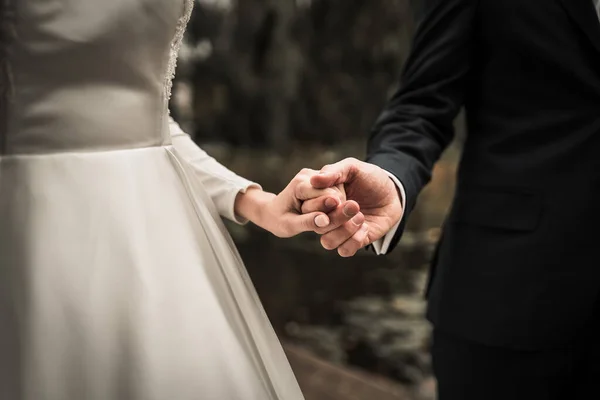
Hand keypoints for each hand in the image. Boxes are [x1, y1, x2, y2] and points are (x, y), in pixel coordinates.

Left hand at [235, 168, 359, 237]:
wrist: (272, 212)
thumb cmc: (278, 220)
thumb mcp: (289, 226)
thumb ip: (307, 222)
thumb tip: (325, 221)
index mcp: (299, 184)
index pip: (326, 195)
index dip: (335, 210)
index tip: (344, 222)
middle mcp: (309, 176)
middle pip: (334, 193)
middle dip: (338, 211)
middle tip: (342, 224)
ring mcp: (316, 177)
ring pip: (338, 192)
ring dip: (339, 209)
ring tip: (336, 222)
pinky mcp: (322, 183)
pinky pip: (336, 193)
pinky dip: (337, 207)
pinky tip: (336, 217)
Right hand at [305, 158, 402, 256]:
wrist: (392, 192)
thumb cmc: (370, 178)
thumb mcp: (353, 168)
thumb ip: (334, 171)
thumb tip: (314, 179)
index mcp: (321, 199)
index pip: (307, 208)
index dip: (319, 205)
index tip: (336, 197)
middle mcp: (326, 217)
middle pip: (317, 226)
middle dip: (336, 217)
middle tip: (354, 204)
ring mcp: (339, 231)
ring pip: (328, 242)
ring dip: (345, 231)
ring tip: (361, 216)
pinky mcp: (353, 241)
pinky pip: (344, 251)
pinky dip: (355, 241)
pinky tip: (365, 227)